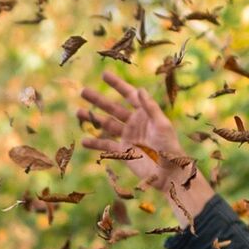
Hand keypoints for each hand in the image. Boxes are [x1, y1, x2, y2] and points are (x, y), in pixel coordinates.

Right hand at [79, 76, 211, 222]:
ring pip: (106, 125)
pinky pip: (106, 145)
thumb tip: (140, 89)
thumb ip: (150, 108)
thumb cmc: (170, 148)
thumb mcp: (162, 125)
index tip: (104, 74)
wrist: (168, 173)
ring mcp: (127, 137)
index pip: (129, 95)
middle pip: (113, 108)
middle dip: (98, 100)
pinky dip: (95, 143)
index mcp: (145, 114)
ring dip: (92, 119)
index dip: (117, 85)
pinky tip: (83, 140)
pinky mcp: (123, 152)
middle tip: (83, 91)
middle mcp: (134, 123)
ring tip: (78, 112)